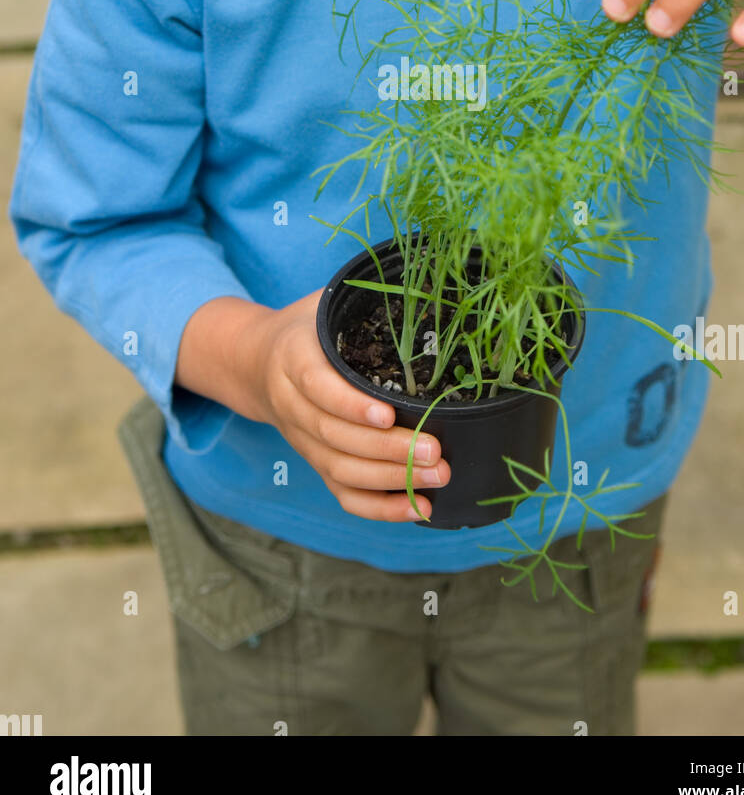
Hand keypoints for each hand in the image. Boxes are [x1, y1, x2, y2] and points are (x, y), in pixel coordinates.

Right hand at [248, 290, 449, 521]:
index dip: (350, 405)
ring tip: (438, 475)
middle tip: (436, 450)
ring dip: (390, 480)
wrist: (254, 362)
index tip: (388, 415)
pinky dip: (380, 508)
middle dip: (387, 450)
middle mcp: (291, 404)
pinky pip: (342, 494)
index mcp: (292, 359)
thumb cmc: (305, 326)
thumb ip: (357, 300)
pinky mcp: (315, 462)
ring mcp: (302, 439)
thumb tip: (422, 286)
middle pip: (334, 437)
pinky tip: (419, 508)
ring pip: (339, 470)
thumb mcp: (322, 302)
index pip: (317, 388)